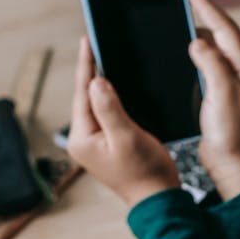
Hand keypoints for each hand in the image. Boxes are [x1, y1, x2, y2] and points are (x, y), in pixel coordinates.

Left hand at [67, 37, 180, 207]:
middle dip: (91, 70)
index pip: (83, 93)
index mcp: (82, 138)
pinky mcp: (109, 143)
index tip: (87, 41)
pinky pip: (106, 112)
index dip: (86, 65)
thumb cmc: (144, 171)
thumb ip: (109, 108)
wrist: (157, 197)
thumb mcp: (126, 136)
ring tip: (104, 57)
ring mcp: (96, 142)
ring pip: (97, 104)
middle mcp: (84, 139)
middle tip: (95, 43)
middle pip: (86, 97)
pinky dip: (111, 96)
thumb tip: (96, 80)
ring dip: (101, 82)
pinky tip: (117, 85)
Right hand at [186, 0, 239, 199]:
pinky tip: (179, 55)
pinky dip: (192, 55)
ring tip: (178, 19)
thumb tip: (198, 42)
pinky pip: (205, 66)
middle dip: (202, 13)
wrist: (237, 165)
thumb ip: (212, 66)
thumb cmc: (234, 135)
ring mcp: (229, 83)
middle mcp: (239, 71)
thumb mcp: (223, 96)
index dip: (207, 6)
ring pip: (212, 49)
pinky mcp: (219, 96)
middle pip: (220, 34)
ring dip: (196, 34)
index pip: (225, 28)